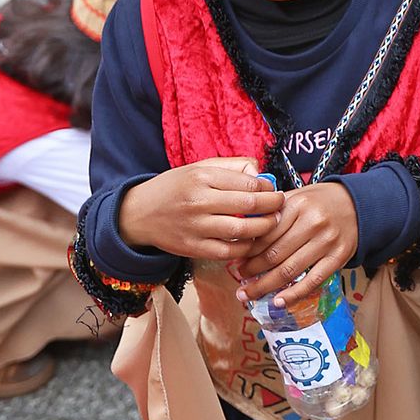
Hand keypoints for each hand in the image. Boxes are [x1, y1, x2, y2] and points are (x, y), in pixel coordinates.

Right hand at [120, 157, 279, 259]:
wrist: (138, 213)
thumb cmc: (175, 187)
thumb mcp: (200, 168)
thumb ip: (233, 167)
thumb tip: (262, 176)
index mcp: (202, 177)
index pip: (247, 184)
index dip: (268, 189)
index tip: (275, 191)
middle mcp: (198, 201)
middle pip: (248, 206)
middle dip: (272, 208)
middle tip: (281, 207)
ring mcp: (194, 227)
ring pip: (240, 231)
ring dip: (263, 229)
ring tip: (270, 224)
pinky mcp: (191, 248)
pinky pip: (227, 252)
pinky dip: (244, 249)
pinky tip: (251, 241)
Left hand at [233, 180, 357, 303]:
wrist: (358, 204)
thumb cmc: (320, 202)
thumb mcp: (296, 196)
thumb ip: (272, 212)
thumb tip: (242, 236)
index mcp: (297, 205)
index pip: (264, 234)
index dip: (246, 250)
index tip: (235, 259)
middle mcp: (312, 222)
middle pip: (273, 254)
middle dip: (251, 270)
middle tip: (239, 278)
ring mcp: (327, 241)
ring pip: (289, 270)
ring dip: (264, 286)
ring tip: (248, 293)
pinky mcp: (338, 257)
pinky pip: (312, 281)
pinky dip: (293, 294)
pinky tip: (277, 301)